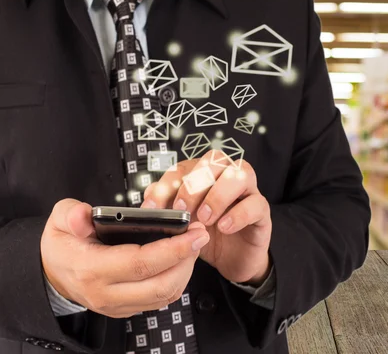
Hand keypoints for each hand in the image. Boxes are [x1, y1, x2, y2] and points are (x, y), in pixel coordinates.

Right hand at [40, 199, 209, 317]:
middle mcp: (106, 293)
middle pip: (160, 284)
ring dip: (186, 270)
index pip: (141, 263)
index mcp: (91, 269)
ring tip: (193, 245)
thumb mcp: (58, 220)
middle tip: (200, 235)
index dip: (173, 249)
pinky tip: (182, 260)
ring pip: (165, 295)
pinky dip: (177, 280)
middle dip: (188, 259)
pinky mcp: (127, 308)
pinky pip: (160, 300)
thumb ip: (71, 213)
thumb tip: (84, 216)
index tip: (194, 233)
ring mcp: (118, 305)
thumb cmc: (62, 245)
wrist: (53, 273)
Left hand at [142, 153, 271, 285]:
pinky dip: (238, 214)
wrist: (234, 259)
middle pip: (214, 159)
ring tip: (205, 219)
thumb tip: (148, 200)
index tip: (153, 208)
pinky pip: (256, 203)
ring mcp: (248, 191)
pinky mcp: (262, 211)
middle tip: (182, 210)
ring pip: (240, 173)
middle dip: (194, 183)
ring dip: (218, 195)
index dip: (167, 184)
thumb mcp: (182, 224)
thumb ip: (166, 208)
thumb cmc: (208, 236)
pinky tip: (224, 227)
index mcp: (204, 175)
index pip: (185, 166)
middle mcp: (227, 176)